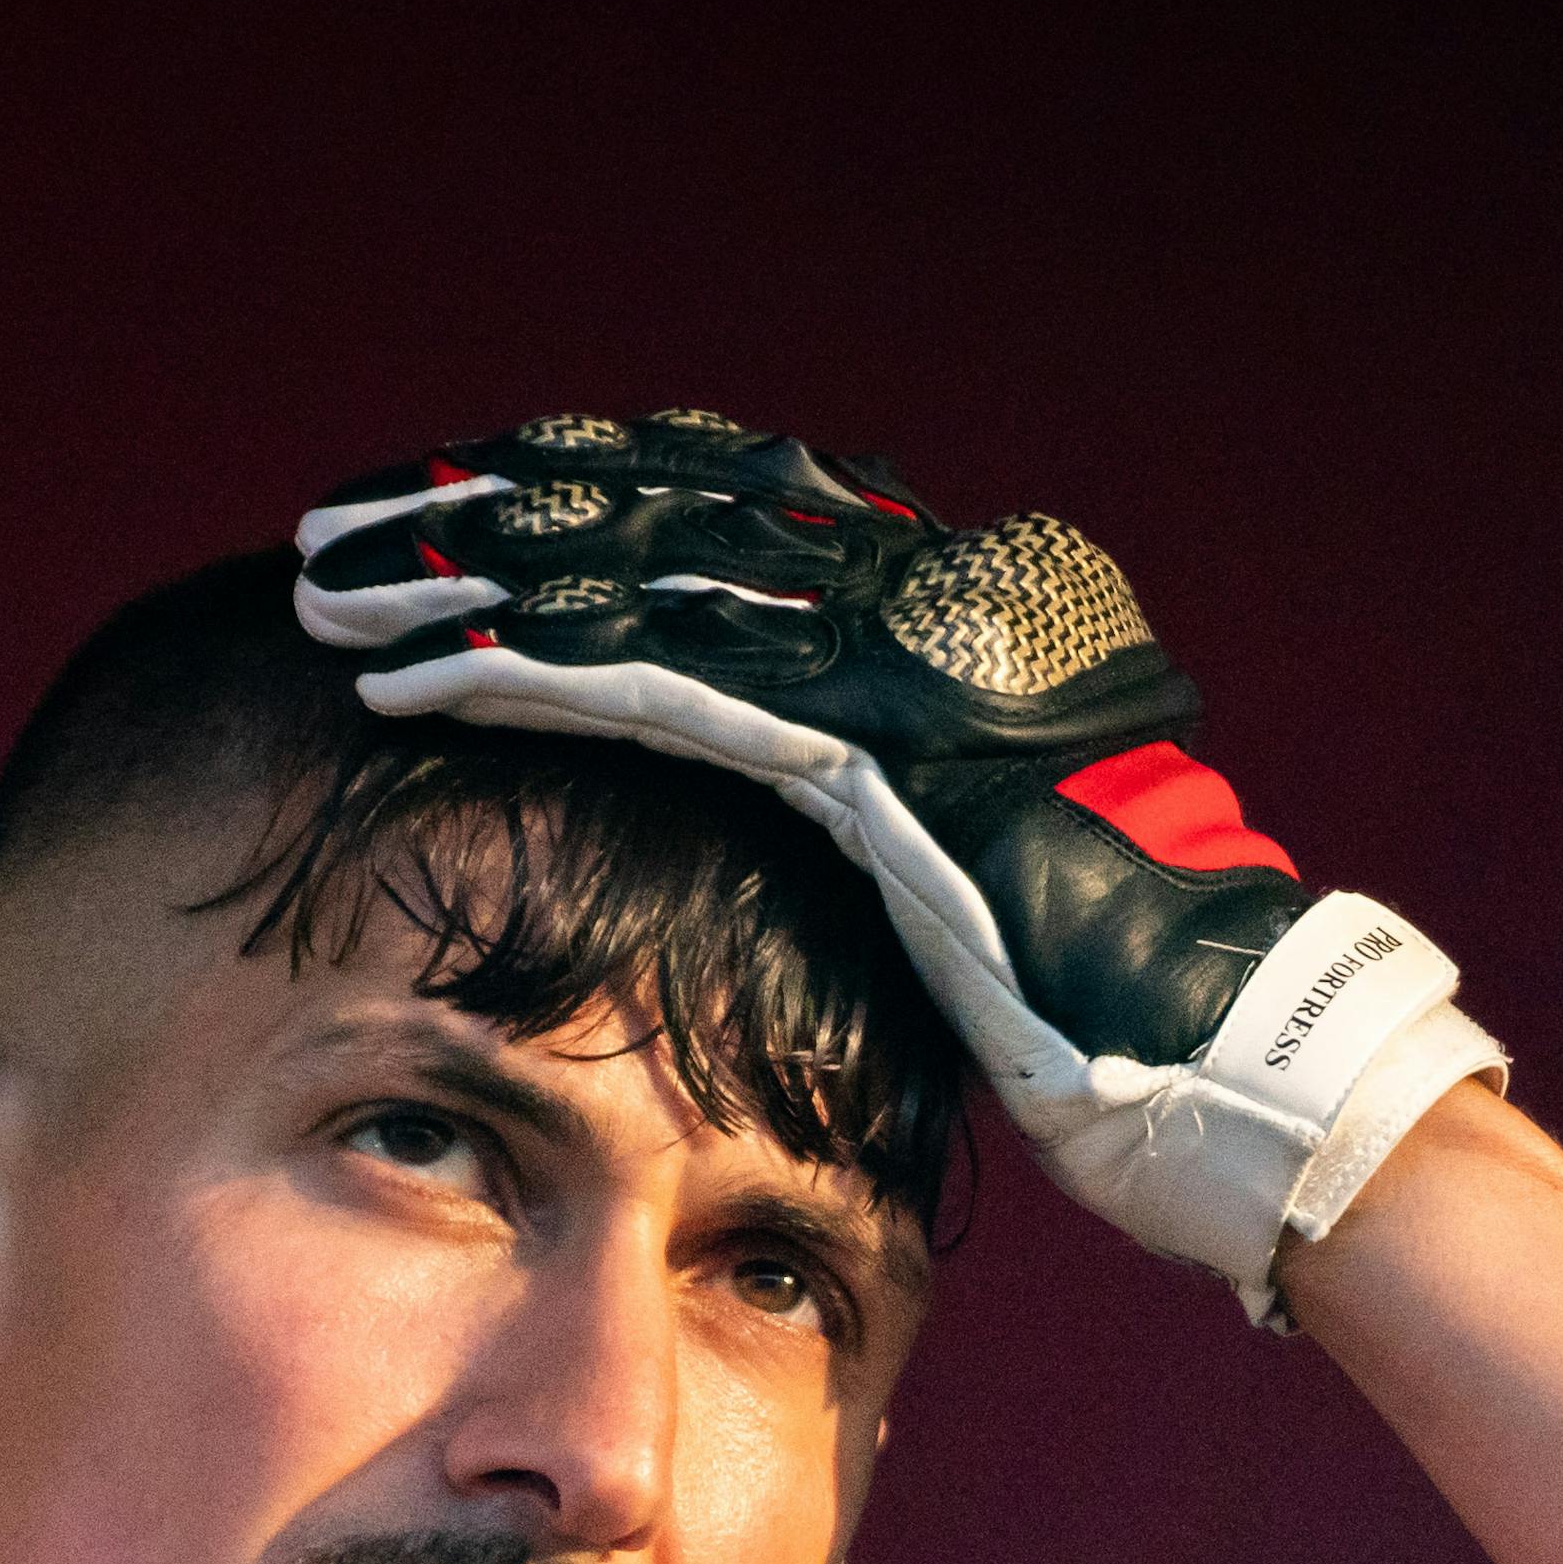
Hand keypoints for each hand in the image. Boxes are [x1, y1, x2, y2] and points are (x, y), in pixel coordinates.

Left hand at [292, 410, 1506, 1311]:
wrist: (1229, 1059)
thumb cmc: (1117, 1011)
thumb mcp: (966, 874)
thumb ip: (870, 814)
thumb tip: (790, 812)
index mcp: (933, 613)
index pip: (712, 514)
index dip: (566, 504)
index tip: (442, 513)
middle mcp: (915, 606)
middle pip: (654, 514)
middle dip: (481, 517)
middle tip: (341, 521)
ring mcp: (895, 672)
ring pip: (633, 582)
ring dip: (463, 585)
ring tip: (333, 587)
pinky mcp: (865, 758)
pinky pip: (660, 691)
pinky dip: (526, 676)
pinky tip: (416, 677)